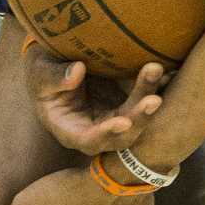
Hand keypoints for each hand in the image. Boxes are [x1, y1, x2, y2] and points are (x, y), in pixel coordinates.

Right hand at [26, 47, 166, 156]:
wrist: (55, 63)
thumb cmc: (41, 72)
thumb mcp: (40, 73)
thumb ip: (54, 77)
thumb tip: (76, 73)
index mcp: (70, 130)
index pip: (89, 141)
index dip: (107, 135)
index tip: (122, 122)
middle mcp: (95, 130)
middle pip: (121, 135)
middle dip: (139, 119)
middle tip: (153, 100)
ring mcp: (113, 117)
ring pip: (136, 116)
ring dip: (148, 99)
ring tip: (155, 70)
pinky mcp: (125, 103)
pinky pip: (143, 98)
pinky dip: (154, 86)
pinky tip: (163, 69)